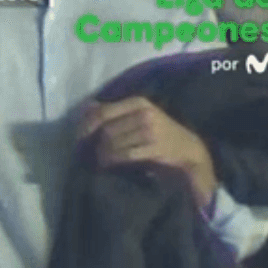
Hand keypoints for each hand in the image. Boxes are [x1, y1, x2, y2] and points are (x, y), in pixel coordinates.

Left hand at [79, 98, 217, 208]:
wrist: (188, 149)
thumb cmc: (159, 132)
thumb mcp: (139, 115)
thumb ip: (114, 111)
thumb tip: (87, 107)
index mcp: (138, 102)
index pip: (102, 112)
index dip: (86, 126)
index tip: (80, 138)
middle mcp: (144, 114)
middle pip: (106, 131)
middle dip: (95, 144)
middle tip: (92, 153)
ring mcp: (150, 131)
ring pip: (112, 144)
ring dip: (102, 155)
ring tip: (101, 160)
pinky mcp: (153, 148)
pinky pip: (123, 155)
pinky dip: (112, 162)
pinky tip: (109, 165)